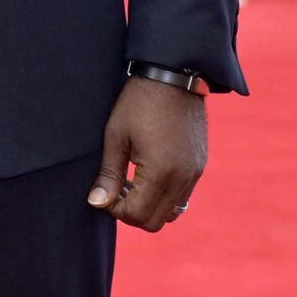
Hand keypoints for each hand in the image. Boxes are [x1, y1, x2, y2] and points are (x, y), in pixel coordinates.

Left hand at [87, 76, 207, 230]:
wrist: (175, 74)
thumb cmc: (140, 101)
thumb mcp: (116, 135)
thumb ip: (108, 174)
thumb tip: (97, 204)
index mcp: (161, 171)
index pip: (137, 215)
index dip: (116, 209)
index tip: (105, 192)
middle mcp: (183, 177)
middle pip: (155, 222)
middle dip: (132, 213)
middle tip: (117, 189)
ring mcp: (195, 173)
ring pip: (171, 213)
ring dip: (150, 206)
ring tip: (133, 182)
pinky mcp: (200, 166)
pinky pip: (182, 197)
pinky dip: (164, 196)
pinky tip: (149, 173)